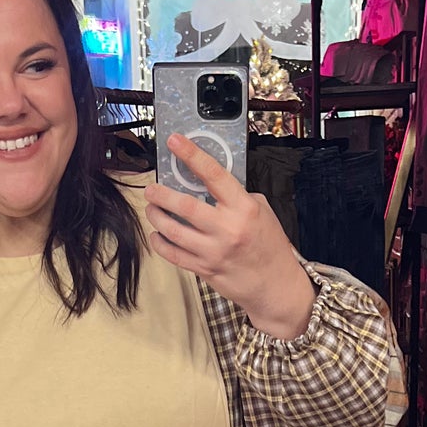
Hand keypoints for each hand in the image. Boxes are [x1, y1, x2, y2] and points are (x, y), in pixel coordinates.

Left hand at [144, 133, 316, 340]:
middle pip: (185, 206)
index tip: (174, 141)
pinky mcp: (204, 270)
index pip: (213, 174)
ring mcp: (214, 252)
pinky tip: (157, 234)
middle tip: (151, 188)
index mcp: (244, 208)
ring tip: (151, 208)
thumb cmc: (269, 245)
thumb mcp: (262, 211)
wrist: (275, 285)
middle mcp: (227, 229)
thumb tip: (210, 183)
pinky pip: (174, 255)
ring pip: (174, 231)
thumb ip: (236, 197)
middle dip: (162, 194)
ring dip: (157, 217)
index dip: (191, 155)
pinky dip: (161, 243)